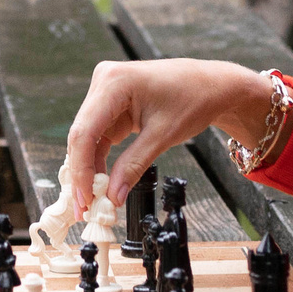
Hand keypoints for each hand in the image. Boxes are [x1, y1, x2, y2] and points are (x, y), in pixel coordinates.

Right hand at [62, 58, 277, 201]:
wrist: (211, 85)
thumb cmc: (193, 99)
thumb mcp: (163, 135)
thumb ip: (134, 165)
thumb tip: (112, 197)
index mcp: (114, 82)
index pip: (85, 132)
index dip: (81, 169)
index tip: (85, 199)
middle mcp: (104, 82)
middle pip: (81, 135)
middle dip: (81, 173)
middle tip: (83, 209)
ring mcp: (106, 92)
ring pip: (87, 138)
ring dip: (87, 170)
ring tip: (90, 202)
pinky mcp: (112, 104)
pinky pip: (98, 136)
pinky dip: (99, 160)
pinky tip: (99, 184)